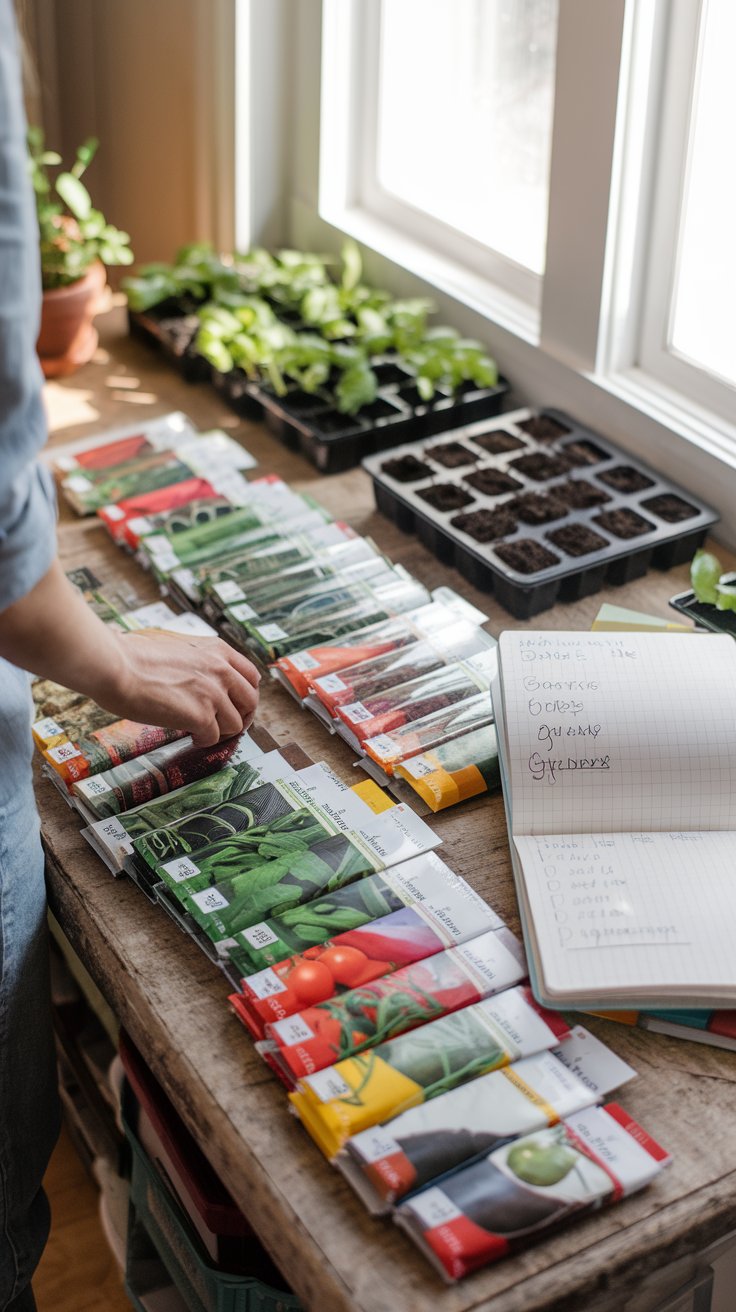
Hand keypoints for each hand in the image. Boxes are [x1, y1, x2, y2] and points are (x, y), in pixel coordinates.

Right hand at [94, 628, 261, 746]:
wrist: (115, 666)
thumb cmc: (132, 654)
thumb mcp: (176, 644)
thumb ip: (195, 658)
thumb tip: (194, 672)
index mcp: (217, 650)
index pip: (251, 675)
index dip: (245, 693)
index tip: (237, 703)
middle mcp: (221, 670)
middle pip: (250, 701)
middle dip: (240, 716)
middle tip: (225, 724)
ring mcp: (213, 694)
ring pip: (235, 724)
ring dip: (220, 731)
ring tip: (203, 732)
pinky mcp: (201, 717)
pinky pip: (214, 738)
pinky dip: (203, 741)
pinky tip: (191, 738)